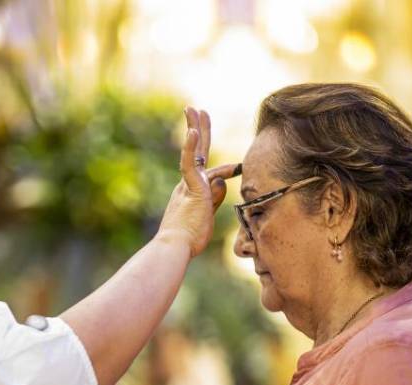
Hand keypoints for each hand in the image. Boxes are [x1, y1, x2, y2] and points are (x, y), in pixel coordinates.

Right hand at [157, 107, 238, 256]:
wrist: (175, 247)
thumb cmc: (188, 239)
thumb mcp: (206, 216)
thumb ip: (215, 199)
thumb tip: (223, 184)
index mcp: (191, 193)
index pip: (208, 175)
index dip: (223, 170)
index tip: (237, 168)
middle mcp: (187, 184)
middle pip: (195, 153)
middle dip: (198, 131)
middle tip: (198, 112)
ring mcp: (188, 184)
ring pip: (192, 152)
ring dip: (195, 129)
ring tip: (194, 110)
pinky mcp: (190, 187)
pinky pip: (188, 163)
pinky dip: (190, 147)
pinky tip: (194, 131)